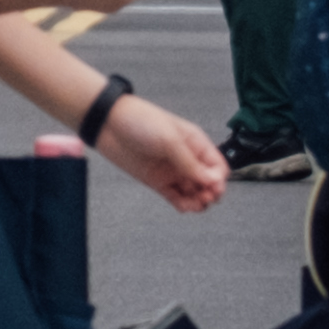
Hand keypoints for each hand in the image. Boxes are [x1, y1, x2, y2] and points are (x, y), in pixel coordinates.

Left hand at [97, 92, 226, 211]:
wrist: (110, 124)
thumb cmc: (141, 121)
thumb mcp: (170, 140)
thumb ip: (190, 162)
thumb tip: (212, 180)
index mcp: (195, 143)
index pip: (217, 166)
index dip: (219, 179)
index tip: (213, 188)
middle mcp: (186, 159)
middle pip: (208, 182)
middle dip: (210, 192)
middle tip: (205, 198)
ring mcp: (173, 171)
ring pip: (194, 192)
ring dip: (198, 201)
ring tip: (195, 205)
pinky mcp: (158, 182)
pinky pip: (176, 197)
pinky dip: (183, 204)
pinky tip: (185, 207)